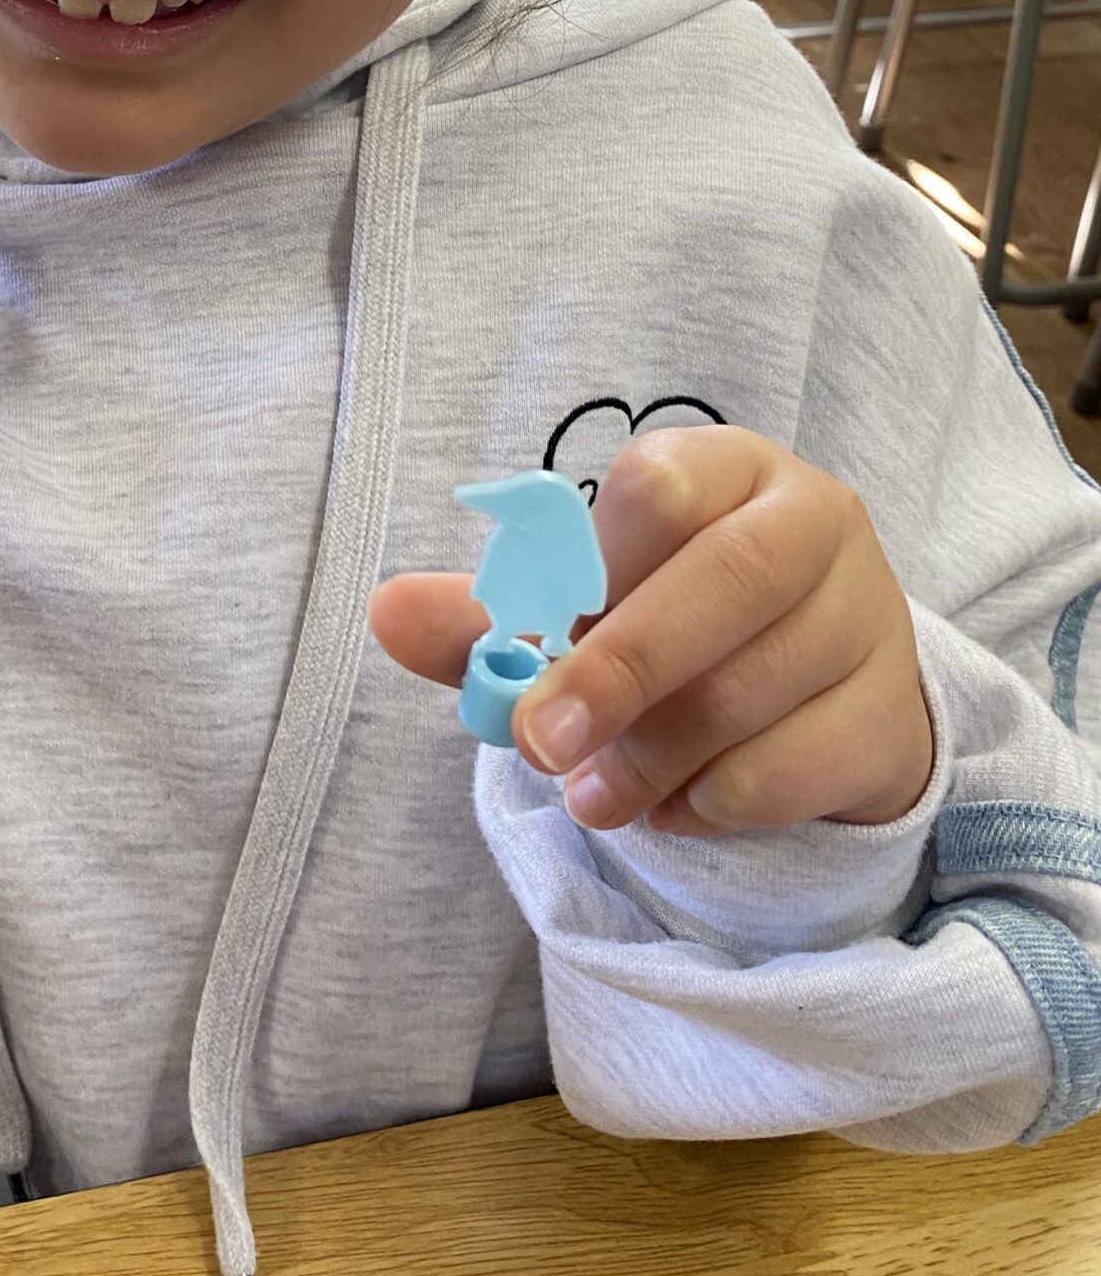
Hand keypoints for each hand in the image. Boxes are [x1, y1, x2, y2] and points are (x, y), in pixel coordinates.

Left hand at [369, 426, 933, 833]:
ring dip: (651, 759)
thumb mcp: (580, 608)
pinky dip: (715, 804)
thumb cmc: (674, 624)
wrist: (818, 696)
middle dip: (619, 672)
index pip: (659, 485)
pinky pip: (796, 768)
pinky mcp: (892, 715)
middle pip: (728, 581)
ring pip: (754, 690)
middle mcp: (814, 520)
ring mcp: (869, 616)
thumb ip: (490, 615)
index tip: (532, 640)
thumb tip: (383, 611)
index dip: (588, 567)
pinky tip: (678, 807)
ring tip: (594, 799)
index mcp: (725, 467)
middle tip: (537, 748)